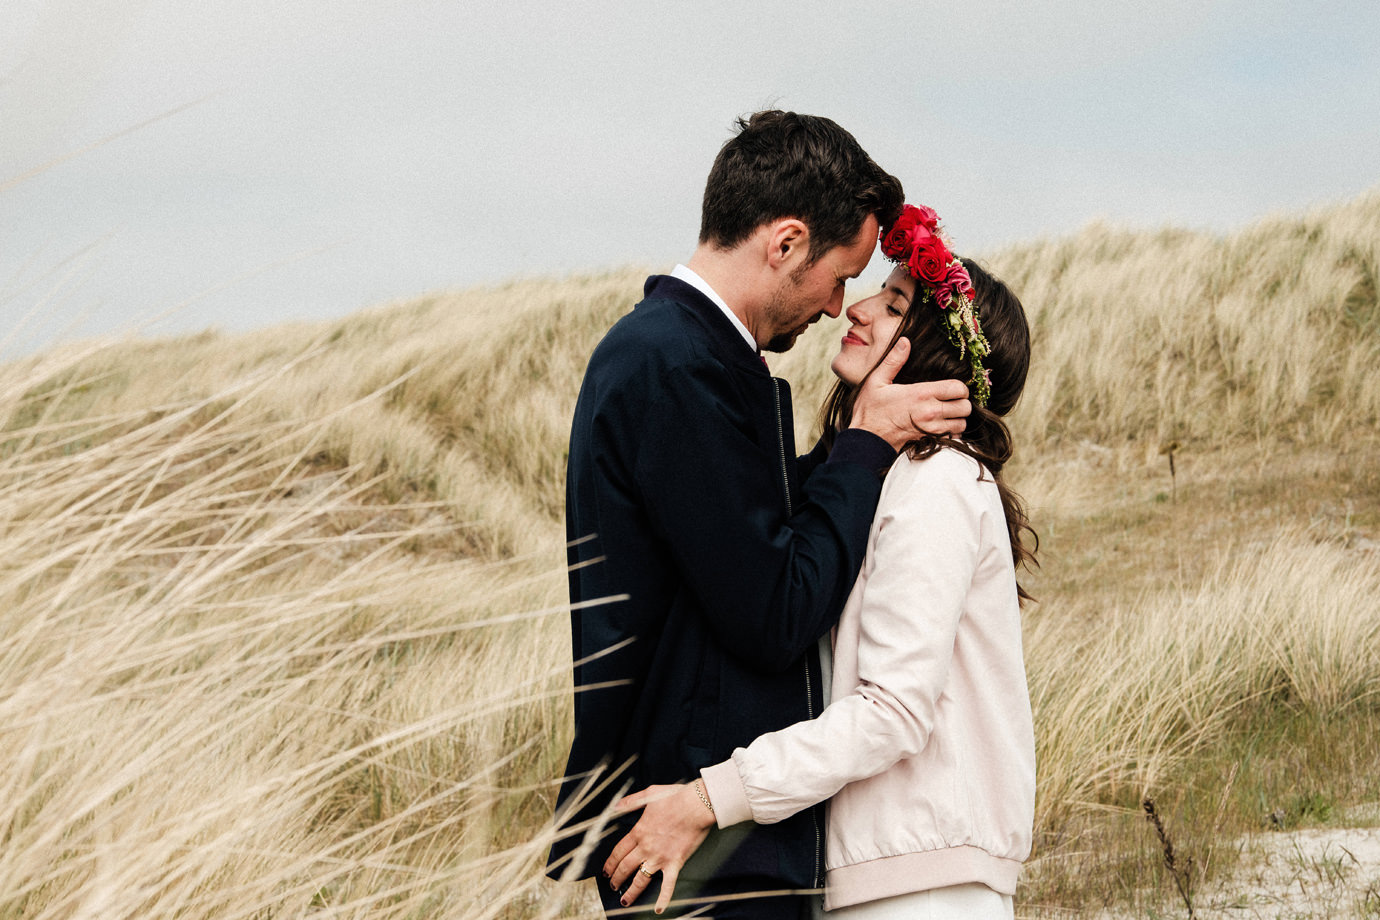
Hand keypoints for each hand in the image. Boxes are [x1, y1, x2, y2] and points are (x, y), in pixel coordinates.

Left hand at [603, 782, 715, 913]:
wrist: (697, 804)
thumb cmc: (675, 797)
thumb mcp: (649, 794)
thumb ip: (630, 801)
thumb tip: (616, 805)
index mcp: (639, 831)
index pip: (619, 851)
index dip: (610, 863)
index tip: (606, 870)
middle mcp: (646, 847)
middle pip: (625, 867)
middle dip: (616, 878)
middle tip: (612, 885)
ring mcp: (660, 857)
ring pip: (641, 879)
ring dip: (631, 891)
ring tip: (625, 900)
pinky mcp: (675, 862)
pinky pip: (668, 885)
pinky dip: (663, 899)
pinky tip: (658, 909)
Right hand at [849, 337, 970, 447]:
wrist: (866, 440)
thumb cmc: (869, 411)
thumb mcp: (876, 381)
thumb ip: (893, 360)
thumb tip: (905, 341)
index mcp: (921, 394)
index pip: (958, 388)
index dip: (959, 387)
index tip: (950, 387)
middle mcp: (930, 412)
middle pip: (965, 406)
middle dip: (961, 402)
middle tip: (951, 399)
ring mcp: (931, 429)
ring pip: (962, 423)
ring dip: (958, 417)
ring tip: (947, 413)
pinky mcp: (930, 441)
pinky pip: (953, 436)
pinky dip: (952, 431)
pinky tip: (942, 425)